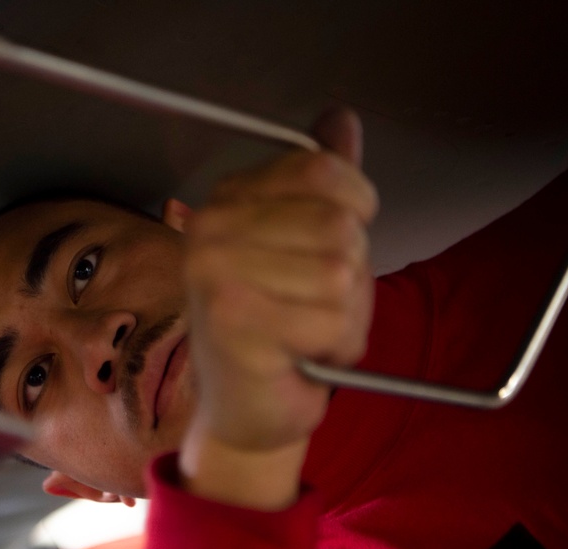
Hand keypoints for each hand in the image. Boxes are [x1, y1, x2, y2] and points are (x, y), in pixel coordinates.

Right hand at [182, 108, 376, 471]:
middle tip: (312, 309)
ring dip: (346, 318)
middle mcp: (212, 226)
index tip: (328, 251)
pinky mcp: (231, 319)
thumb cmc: (278, 330)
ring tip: (308, 334)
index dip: (354, 213)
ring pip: (342, 275)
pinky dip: (334, 348)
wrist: (245, 412)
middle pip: (340, 227)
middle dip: (350, 279)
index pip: (324, 171)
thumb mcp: (304, 245)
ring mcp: (216, 271)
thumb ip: (324, 183)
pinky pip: (331, 322)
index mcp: (230, 198)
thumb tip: (340, 118)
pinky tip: (300, 356)